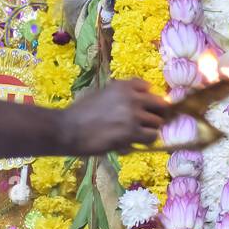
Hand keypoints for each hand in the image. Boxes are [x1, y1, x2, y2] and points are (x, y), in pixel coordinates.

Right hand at [59, 77, 228, 154]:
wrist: (67, 128)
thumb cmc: (80, 114)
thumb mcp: (102, 95)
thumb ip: (121, 97)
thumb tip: (143, 101)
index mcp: (125, 85)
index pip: (149, 89)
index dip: (149, 102)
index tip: (149, 109)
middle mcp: (133, 96)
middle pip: (161, 106)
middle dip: (156, 116)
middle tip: (147, 125)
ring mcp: (134, 114)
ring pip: (157, 124)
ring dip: (148, 132)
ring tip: (131, 136)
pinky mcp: (132, 132)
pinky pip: (150, 137)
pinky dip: (142, 142)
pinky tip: (126, 143)